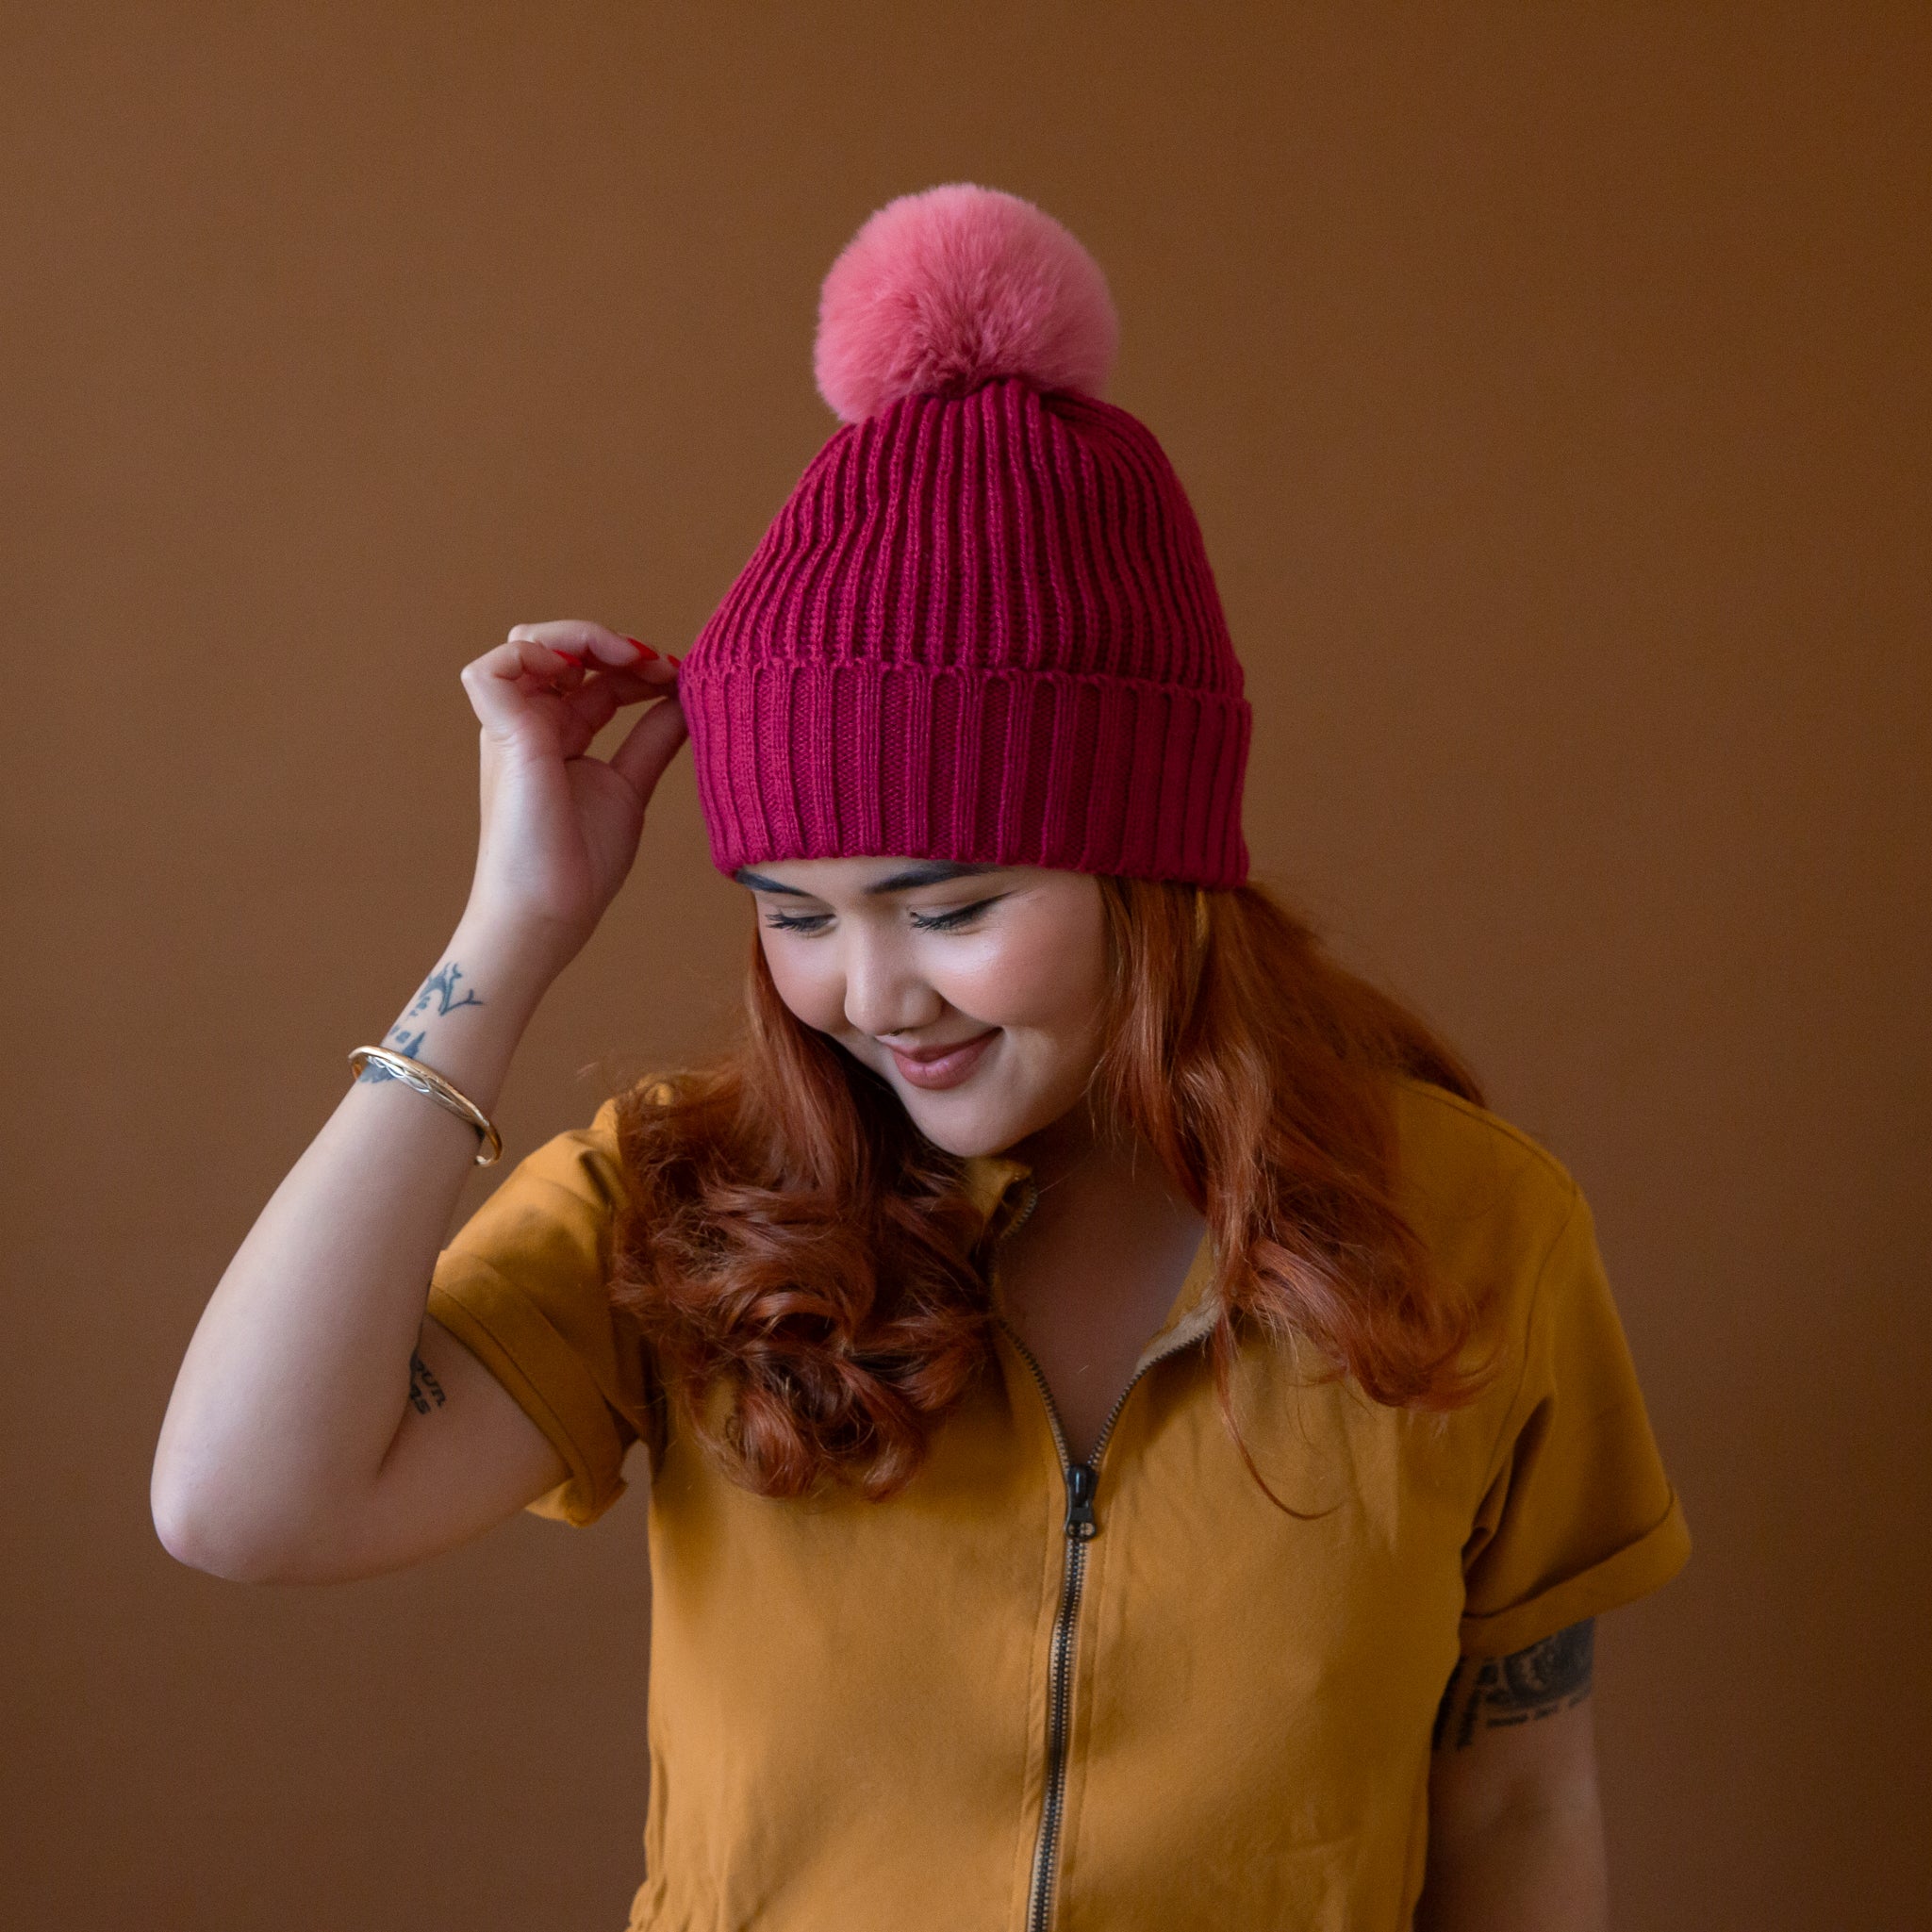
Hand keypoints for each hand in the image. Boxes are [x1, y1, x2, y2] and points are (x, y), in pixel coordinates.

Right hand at [457, 619, 687, 974]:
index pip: (596, 677)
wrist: (550, 913)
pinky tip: (586, 670)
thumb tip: (684, 699)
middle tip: (660, 663)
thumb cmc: (580, 865)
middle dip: (613, 644)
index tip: (679, 676)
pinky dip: (539, 651)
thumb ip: (651, 740)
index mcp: (559, 735)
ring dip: (582, 637)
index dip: (637, 667)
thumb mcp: (629, 786)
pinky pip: (495, 666)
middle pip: (561, 649)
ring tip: (631, 658)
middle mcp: (531, 725)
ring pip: (527, 643)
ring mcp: (511, 728)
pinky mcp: (501, 735)